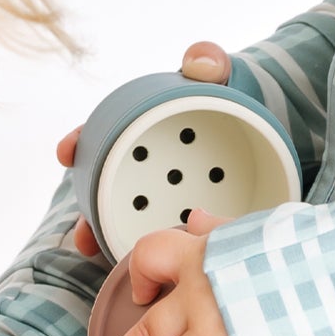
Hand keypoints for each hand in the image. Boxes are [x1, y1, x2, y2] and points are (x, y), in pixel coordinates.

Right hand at [57, 42, 230, 257]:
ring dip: (110, 241)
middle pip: (105, 188)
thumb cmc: (233, 102)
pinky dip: (151, 258)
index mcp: (146, 127)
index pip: (102, 132)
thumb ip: (210, 62)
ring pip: (127, 221)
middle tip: (82, 233)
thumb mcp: (223, 77)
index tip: (66, 152)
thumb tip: (198, 62)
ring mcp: (165, 195)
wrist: (267, 136)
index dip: (81, 140)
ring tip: (105, 258)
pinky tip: (148, 273)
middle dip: (86, 213)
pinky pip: (162, 242)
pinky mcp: (186, 221)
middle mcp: (147, 166)